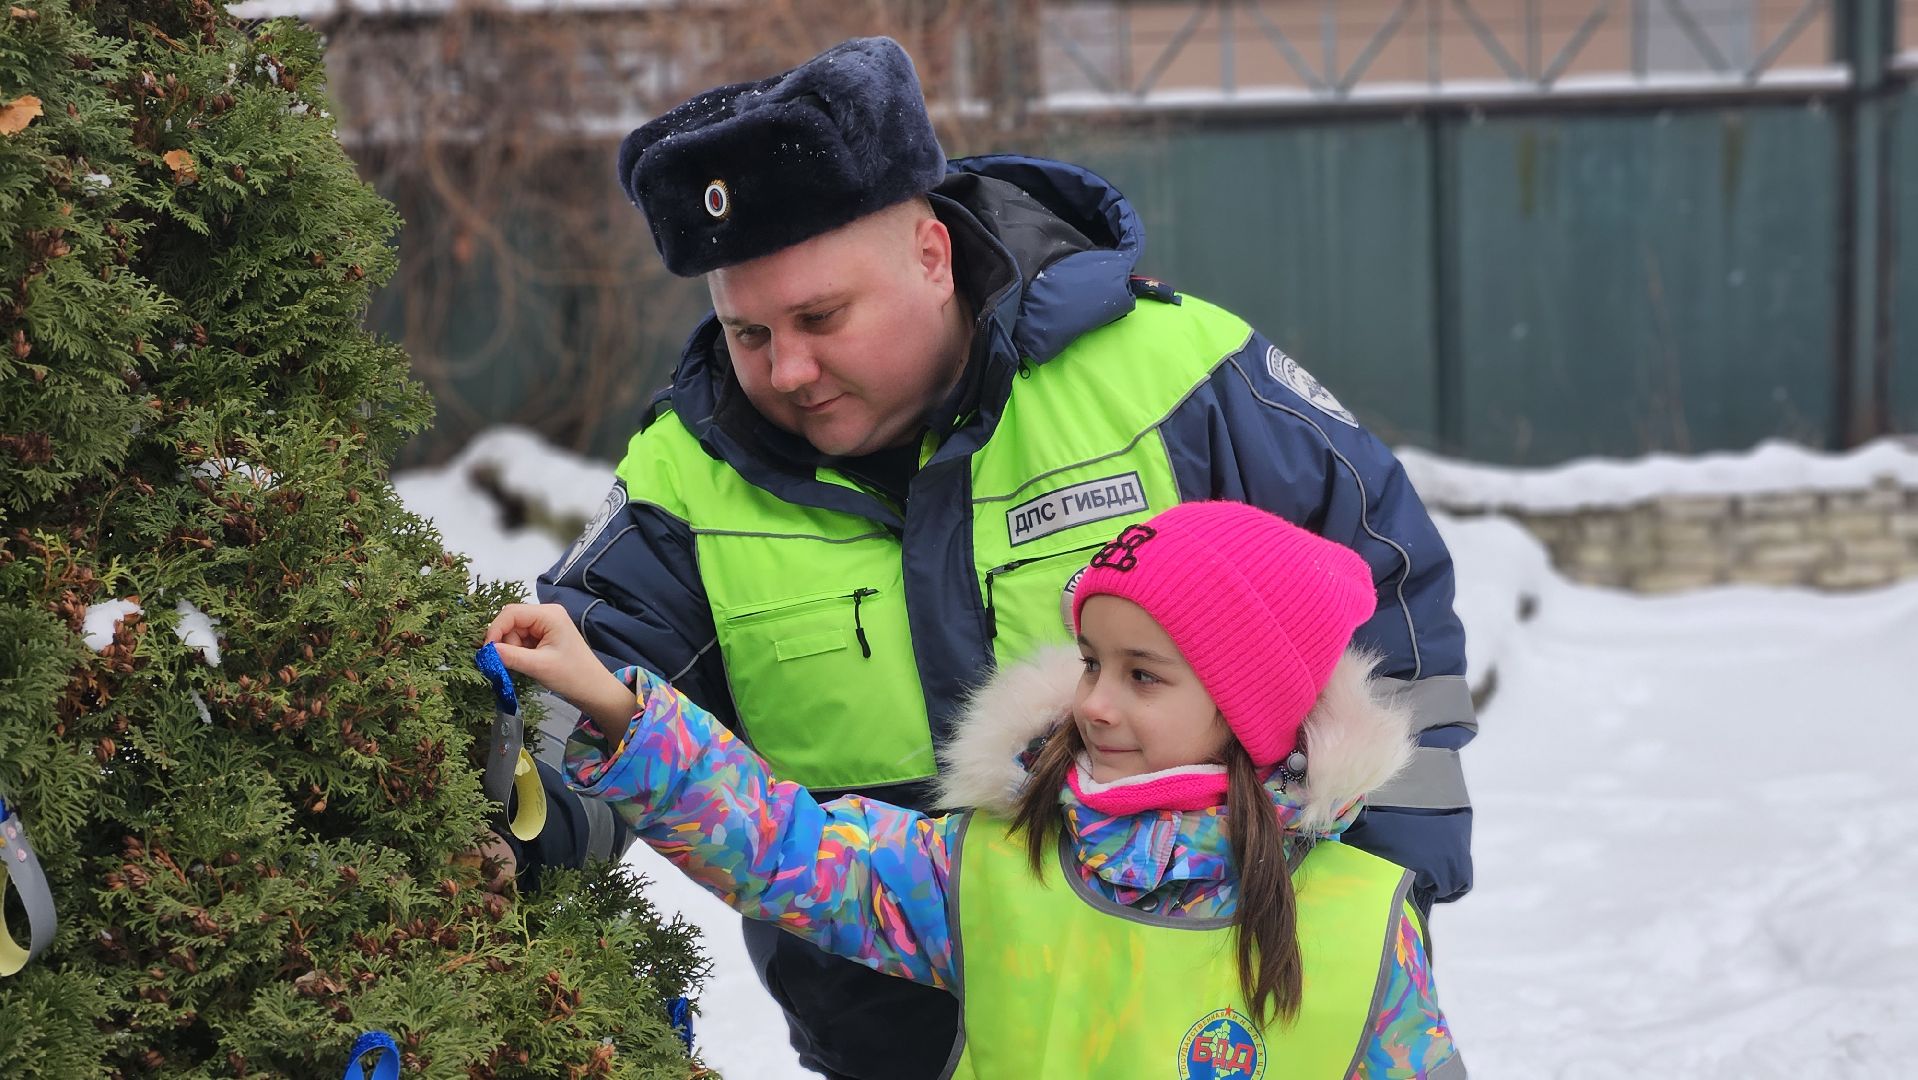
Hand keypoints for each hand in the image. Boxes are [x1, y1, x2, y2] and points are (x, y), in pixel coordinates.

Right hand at [485, 603, 634, 739]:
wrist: (593, 689)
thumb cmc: (572, 676)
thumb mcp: (538, 666)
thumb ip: (510, 656)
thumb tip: (485, 652)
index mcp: (549, 614)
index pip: (511, 613)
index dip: (495, 630)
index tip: (487, 652)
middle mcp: (547, 614)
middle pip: (511, 622)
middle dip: (506, 642)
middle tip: (511, 662)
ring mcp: (546, 625)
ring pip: (514, 632)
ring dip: (512, 649)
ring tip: (528, 665)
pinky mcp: (544, 637)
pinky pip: (521, 640)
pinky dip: (518, 652)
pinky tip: (528, 663)